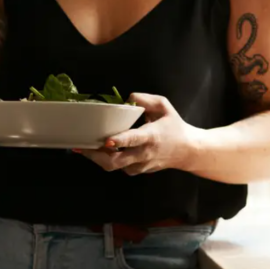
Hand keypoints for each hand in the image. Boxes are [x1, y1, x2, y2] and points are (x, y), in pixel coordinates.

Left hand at [75, 94, 202, 175]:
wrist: (188, 151)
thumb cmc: (175, 126)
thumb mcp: (164, 106)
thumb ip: (146, 99)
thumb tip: (128, 97)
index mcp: (151, 136)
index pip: (133, 140)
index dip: (119, 141)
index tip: (107, 140)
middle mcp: (144, 154)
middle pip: (116, 162)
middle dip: (96, 156)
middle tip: (81, 146)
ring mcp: (140, 165)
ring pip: (114, 167)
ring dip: (98, 158)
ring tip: (84, 147)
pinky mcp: (138, 171)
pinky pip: (119, 168)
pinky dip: (108, 160)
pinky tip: (100, 151)